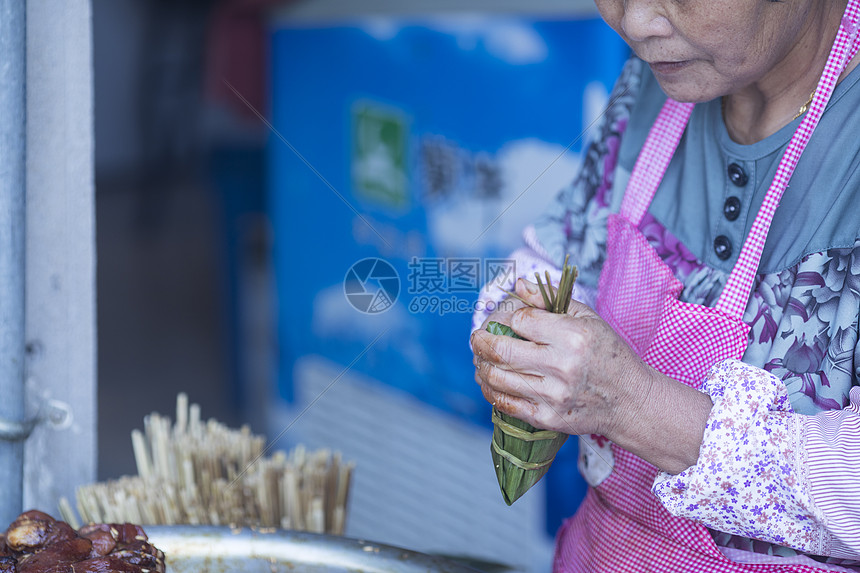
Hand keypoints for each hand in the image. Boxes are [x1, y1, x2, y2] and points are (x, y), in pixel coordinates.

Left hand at [470, 277, 645, 437]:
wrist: (630, 401)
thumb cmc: (608, 355)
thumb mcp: (588, 319)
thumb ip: (550, 300)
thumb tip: (518, 285)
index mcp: (573, 336)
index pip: (521, 320)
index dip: (509, 317)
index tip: (508, 319)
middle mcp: (562, 366)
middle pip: (501, 350)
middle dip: (480, 341)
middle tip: (476, 337)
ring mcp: (554, 395)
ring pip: (498, 378)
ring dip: (481, 367)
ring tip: (480, 359)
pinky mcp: (548, 418)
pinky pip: (507, 405)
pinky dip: (491, 392)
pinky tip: (489, 382)